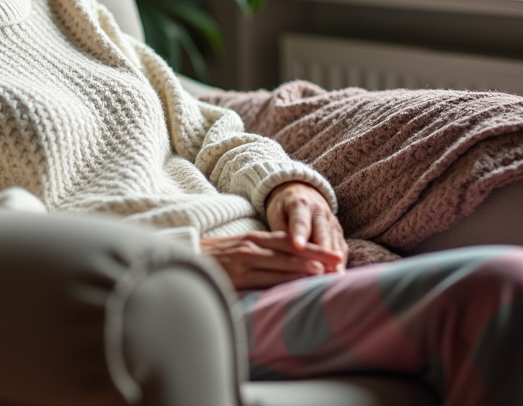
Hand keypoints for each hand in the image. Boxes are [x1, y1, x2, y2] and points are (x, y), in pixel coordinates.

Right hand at [200, 231, 344, 289]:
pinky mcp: (237, 275)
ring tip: (324, 270)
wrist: (182, 257)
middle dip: (316, 254)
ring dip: (303, 267)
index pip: (289, 241)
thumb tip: (282, 263)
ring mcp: (244, 261)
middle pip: (290, 249)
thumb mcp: (238, 250)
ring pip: (280, 262)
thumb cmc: (212, 258)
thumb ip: (259, 254)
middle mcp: (252, 247)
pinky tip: (296, 283)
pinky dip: (282, 279)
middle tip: (339, 260)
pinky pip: (264, 277)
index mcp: (254, 240)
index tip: (334, 252)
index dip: (312, 246)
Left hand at [265, 181, 347, 271]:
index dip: (299, 234)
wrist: (303, 192)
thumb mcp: (276, 212)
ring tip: (332, 279)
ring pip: (335, 243)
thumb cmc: (284, 207)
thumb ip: (279, 230)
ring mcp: (332, 223)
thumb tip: (279, 251)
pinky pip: (341, 249)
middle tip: (321, 271)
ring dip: (334, 262)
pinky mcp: (339, 233)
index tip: (298, 246)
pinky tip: (337, 277)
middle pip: (323, 234)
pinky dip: (340, 263)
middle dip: (323, 253)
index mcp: (300, 204)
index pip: (300, 221)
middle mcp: (320, 213)